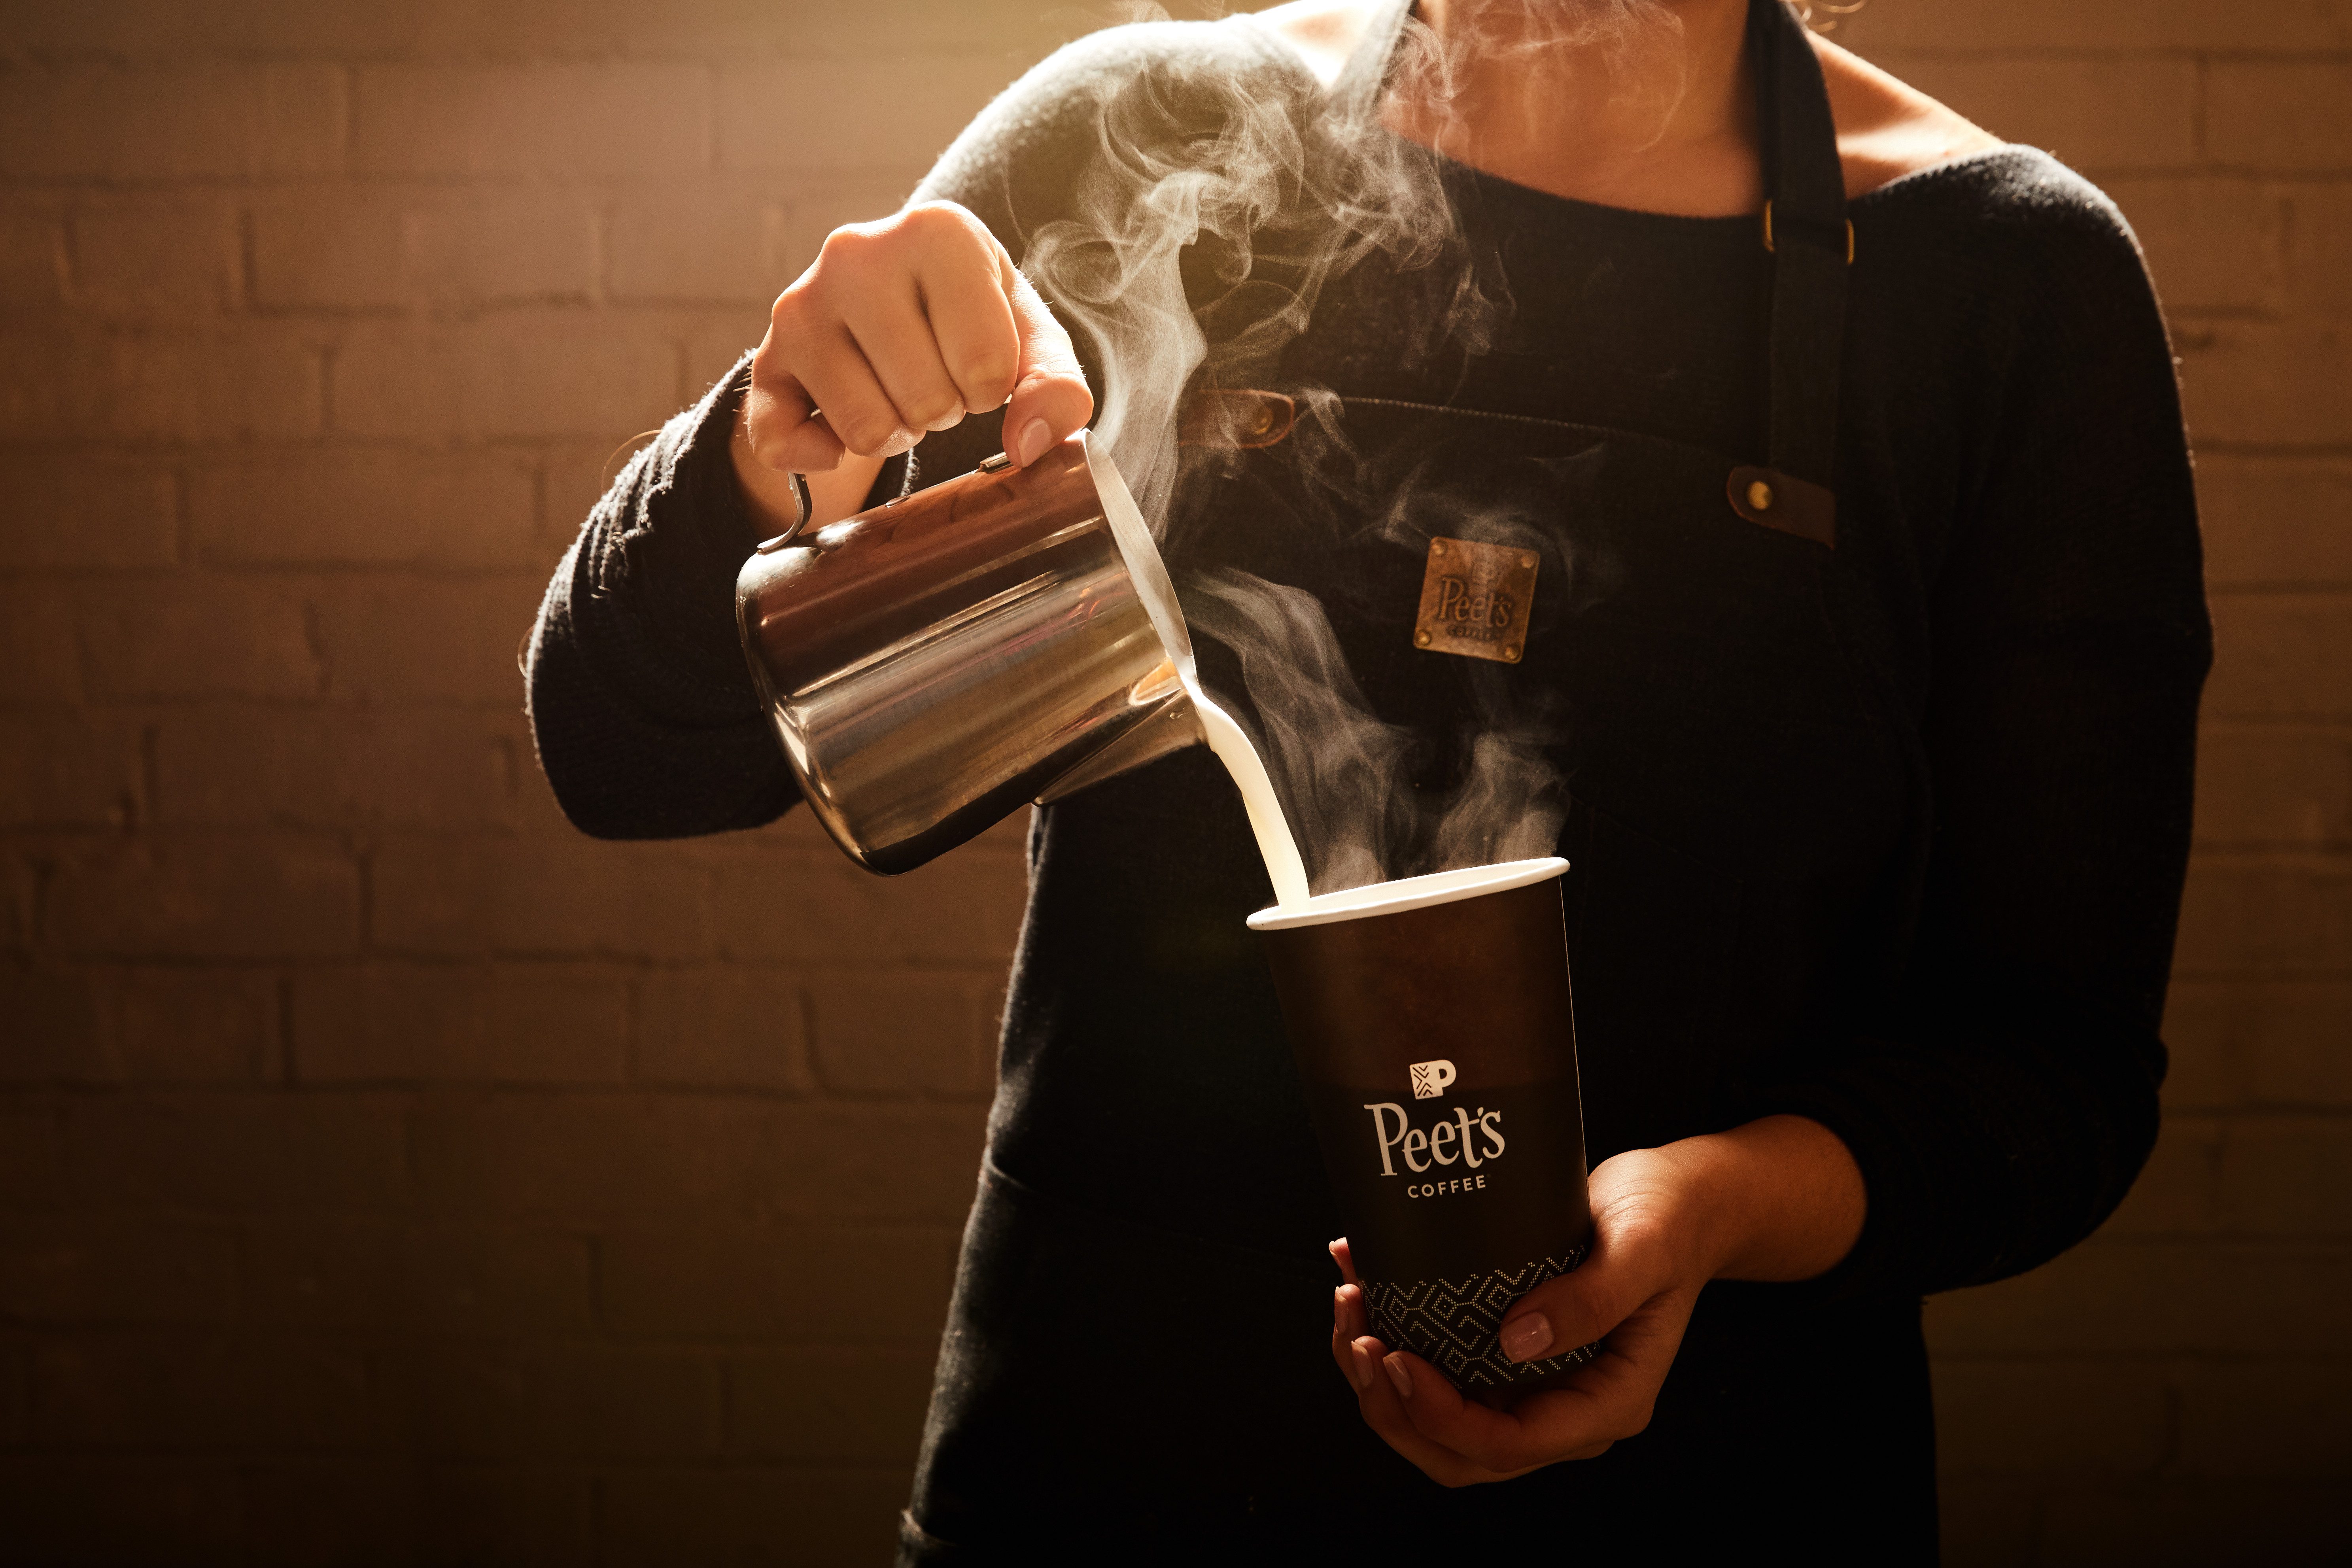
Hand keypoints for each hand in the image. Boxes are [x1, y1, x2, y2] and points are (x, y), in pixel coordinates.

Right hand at [731, 200, 1093, 531]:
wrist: (888, 303)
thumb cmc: (970, 316)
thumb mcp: (1030, 336)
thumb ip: (1057, 385)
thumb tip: (1030, 445)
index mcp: (936, 232)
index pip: (985, 365)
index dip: (992, 386)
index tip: (979, 359)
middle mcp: (856, 254)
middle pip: (926, 400)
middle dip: (943, 410)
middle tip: (934, 377)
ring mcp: (800, 305)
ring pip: (866, 429)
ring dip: (895, 431)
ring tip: (895, 390)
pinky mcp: (764, 359)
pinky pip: (785, 444)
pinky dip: (820, 456)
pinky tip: (836, 423)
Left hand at [1327, 1113, 1863, 1484]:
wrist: (1684, 1198)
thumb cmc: (1672, 1219)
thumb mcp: (1642, 1247)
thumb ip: (1590, 1299)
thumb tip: (1515, 1340)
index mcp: (1608, 1400)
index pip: (1509, 1443)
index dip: (1441, 1414)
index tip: (1397, 1355)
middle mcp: (1567, 1405)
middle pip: (1461, 1449)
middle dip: (1395, 1406)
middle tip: (1357, 1338)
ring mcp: (1537, 1382)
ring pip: (1441, 1418)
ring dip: (1383, 1377)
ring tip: (1351, 1308)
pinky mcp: (1510, 1349)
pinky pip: (1444, 1365)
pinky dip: (1397, 1334)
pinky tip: (1368, 1282)